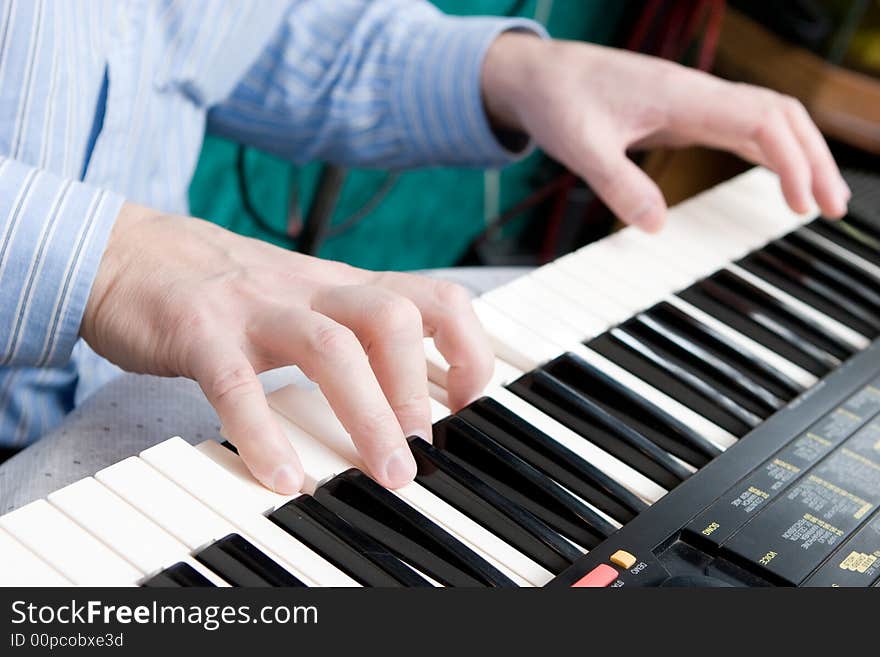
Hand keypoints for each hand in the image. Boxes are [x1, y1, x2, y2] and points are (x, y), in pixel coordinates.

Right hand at [81, 204, 493, 492]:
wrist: (130, 252)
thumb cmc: (227, 286)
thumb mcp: (304, 298)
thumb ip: (352, 332)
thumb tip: (408, 390)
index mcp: (340, 286)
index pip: (432, 298)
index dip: (467, 347)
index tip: (466, 401)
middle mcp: (309, 291)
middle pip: (390, 319)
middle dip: (418, 389)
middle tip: (420, 448)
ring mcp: (256, 309)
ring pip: (330, 349)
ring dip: (368, 416)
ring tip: (385, 472)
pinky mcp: (200, 333)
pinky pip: (238, 386)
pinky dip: (264, 436)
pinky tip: (282, 477)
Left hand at [482, 34, 850, 230]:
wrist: (541, 74)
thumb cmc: (560, 101)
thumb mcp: (580, 147)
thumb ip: (618, 184)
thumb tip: (655, 227)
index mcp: (682, 96)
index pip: (761, 120)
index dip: (791, 160)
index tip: (802, 204)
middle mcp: (697, 94)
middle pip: (780, 116)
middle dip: (813, 158)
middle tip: (832, 208)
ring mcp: (694, 102)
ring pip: (767, 119)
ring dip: (798, 154)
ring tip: (818, 201)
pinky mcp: (684, 113)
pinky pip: (742, 127)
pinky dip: (769, 152)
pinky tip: (778, 177)